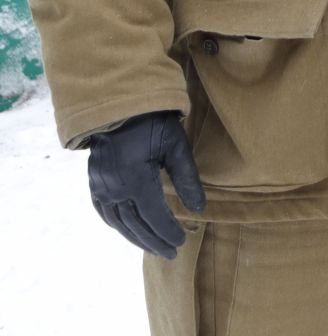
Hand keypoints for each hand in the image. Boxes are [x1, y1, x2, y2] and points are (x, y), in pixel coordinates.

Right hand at [87, 112, 204, 257]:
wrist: (121, 107)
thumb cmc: (154, 124)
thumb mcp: (176, 146)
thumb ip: (187, 178)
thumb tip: (199, 208)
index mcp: (135, 180)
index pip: (154, 216)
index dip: (168, 232)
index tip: (181, 243)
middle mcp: (114, 189)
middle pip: (136, 225)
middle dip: (154, 241)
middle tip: (171, 253)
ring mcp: (101, 187)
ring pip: (119, 223)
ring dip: (136, 238)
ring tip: (154, 248)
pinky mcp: (94, 183)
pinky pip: (104, 212)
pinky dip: (118, 226)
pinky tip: (129, 231)